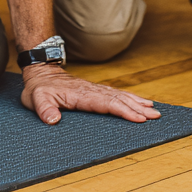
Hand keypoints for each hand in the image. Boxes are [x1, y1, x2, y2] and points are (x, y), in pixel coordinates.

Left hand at [21, 63, 160, 124]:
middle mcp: (92, 90)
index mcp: (81, 94)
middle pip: (119, 98)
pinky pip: (115, 94)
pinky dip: (129, 98)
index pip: (106, 103)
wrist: (41, 71)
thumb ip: (44, 108)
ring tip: (154, 110)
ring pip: (120, 95)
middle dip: (137, 107)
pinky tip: (139, 102)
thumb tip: (53, 120)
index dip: (123, 110)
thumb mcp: (35, 98)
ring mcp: (94, 89)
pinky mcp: (94, 90)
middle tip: (155, 116)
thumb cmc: (39, 88)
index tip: (138, 118)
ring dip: (137, 102)